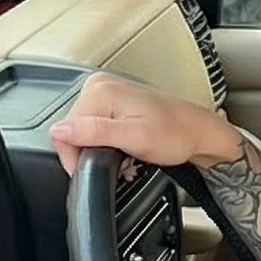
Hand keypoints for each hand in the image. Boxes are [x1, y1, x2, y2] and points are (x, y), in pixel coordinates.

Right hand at [48, 72, 238, 177]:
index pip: (63, 130)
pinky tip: (122, 147)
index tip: (89, 174)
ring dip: (97, 149)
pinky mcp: (114, 101)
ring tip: (122, 155)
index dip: (73, 158)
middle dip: (88, 153)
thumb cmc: (177, 135)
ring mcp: (107, 91)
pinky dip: (104, 141)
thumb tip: (59, 131)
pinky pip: (94, 126)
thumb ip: (94, 133)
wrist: (200, 133)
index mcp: (100, 91)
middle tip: (116, 164)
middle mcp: (100, 85)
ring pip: (82, 130)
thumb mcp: (134, 138)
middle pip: (72, 130)